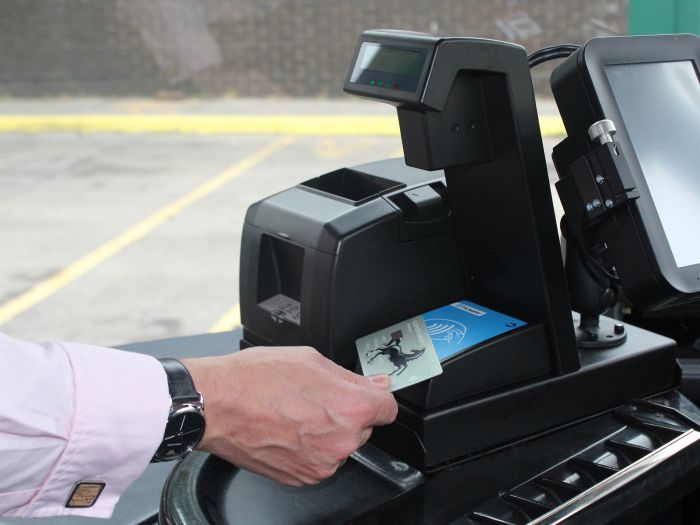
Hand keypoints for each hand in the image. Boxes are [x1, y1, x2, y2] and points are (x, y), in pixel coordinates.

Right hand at [182, 346, 396, 485]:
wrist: (217, 405)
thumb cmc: (255, 378)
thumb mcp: (311, 359)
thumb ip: (351, 376)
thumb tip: (376, 383)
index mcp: (350, 408)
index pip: (388, 407)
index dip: (375, 396)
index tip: (366, 394)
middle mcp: (341, 441)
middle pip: (364, 427)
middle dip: (347, 412)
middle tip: (316, 397)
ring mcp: (322, 463)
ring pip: (340, 445)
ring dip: (327, 432)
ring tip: (296, 412)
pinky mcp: (302, 477)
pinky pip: (319, 460)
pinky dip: (309, 448)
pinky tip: (287, 428)